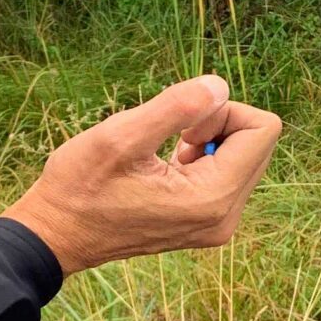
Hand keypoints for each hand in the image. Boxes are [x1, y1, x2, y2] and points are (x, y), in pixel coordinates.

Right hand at [6, 75, 280, 275]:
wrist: (57, 234)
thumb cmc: (80, 185)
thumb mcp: (120, 136)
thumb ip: (176, 107)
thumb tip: (219, 86)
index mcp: (212, 197)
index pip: (264, 130)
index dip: (224, 110)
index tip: (182, 125)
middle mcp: (225, 217)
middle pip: (258, 142)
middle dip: (219, 125)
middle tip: (172, 138)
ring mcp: (218, 224)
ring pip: (244, 156)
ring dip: (209, 141)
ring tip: (165, 155)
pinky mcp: (207, 223)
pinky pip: (228, 173)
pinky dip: (203, 159)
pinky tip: (164, 168)